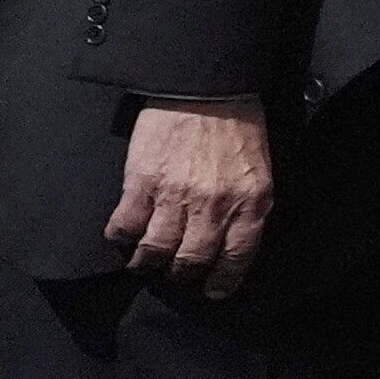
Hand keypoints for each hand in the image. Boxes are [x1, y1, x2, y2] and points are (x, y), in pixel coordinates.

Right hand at [108, 99, 274, 295]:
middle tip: (174, 274)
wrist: (204, 87)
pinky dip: (121, 237)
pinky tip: (122, 236)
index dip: (222, 281)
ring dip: (146, 262)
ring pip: (156, 250)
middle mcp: (215, 206)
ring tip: (143, 262)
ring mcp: (177, 196)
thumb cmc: (236, 126)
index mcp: (251, 203)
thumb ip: (248, 207)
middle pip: (192, 261)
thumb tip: (232, 241)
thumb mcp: (258, 171)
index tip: (212, 291)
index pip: (237, 259)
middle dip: (182, 275)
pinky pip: (125, 226)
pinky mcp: (142, 182)